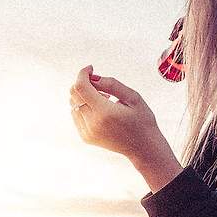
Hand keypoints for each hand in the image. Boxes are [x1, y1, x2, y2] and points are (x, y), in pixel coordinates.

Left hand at [69, 66, 181, 188]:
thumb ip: (112, 84)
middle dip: (84, 83)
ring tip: (105, 99)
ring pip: (73, 104)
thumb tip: (93, 77)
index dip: (83, 73)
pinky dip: (83, 107)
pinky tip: (100, 109)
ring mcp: (87, 132)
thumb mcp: (133, 97)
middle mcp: (92, 123)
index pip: (81, 87)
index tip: (91, 69)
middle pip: (74, 94)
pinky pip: (75, 115)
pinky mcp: (86, 137)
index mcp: (104, 112)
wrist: (143, 147)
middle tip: (100, 83)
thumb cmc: (142, 121)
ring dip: (84, 95)